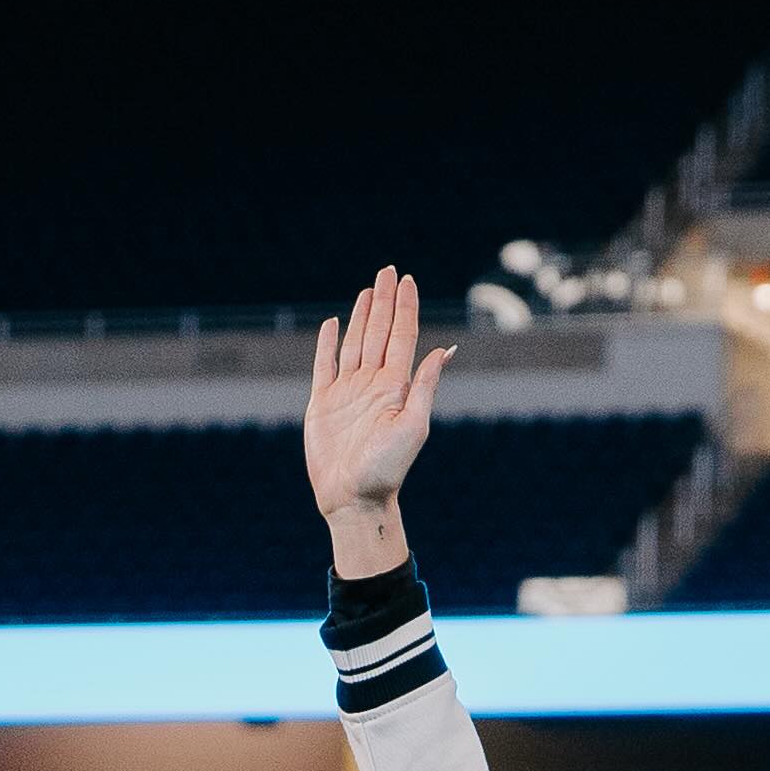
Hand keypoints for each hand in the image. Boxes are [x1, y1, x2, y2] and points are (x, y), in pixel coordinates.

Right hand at [306, 269, 453, 566]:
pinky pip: (324, 366)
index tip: (408, 280)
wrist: (354, 500)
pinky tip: (333, 324)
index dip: (405, 307)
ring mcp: (347, 392)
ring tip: (368, 290)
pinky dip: (328, 344)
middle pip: (378, 332)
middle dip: (384, 301)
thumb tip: (446, 350)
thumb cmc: (387, 470)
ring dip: (361, 315)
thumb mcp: (413, 426)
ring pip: (355, 343)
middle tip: (388, 270)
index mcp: (395, 386)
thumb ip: (425, 386)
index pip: (402, 336)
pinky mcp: (322, 404)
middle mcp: (372, 384)